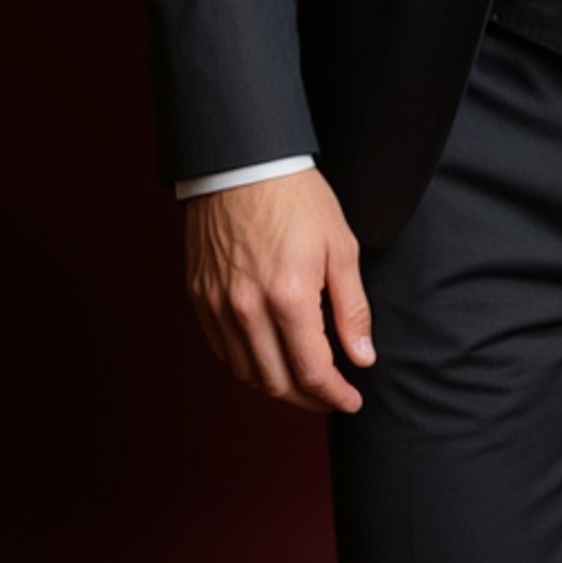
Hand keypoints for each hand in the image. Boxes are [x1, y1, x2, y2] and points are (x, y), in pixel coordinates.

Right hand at [184, 169, 374, 413]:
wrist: (244, 162)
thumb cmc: (297, 198)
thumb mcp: (340, 247)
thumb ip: (351, 309)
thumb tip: (362, 358)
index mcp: (289, 298)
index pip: (313, 373)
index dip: (336, 395)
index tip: (352, 400)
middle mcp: (248, 310)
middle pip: (277, 383)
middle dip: (309, 399)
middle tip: (332, 396)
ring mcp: (218, 305)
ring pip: (247, 373)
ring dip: (278, 386)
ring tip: (303, 380)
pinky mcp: (199, 296)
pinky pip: (222, 350)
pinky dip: (247, 364)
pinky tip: (268, 356)